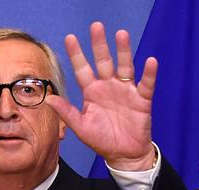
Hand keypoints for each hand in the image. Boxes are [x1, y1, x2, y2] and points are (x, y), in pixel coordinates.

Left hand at [45, 21, 157, 170]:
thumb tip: (49, 98)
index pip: (82, 69)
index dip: (76, 54)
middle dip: (99, 45)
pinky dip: (149, 73)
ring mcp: (125, 91)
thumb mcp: (80, 126)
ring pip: (125, 67)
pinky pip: (146, 84)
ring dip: (124, 51)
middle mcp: (108, 87)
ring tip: (121, 34)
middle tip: (96, 26)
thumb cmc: (100, 139)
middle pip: (104, 62)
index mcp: (92, 92)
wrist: (122, 154)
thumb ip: (66, 112)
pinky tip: (149, 61)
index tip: (69, 38)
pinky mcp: (141, 100)